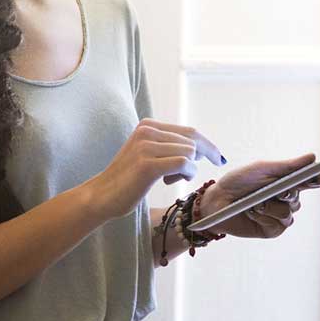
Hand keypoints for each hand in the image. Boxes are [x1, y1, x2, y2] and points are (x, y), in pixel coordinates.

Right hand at [90, 118, 225, 219]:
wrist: (101, 196)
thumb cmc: (127, 180)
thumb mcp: (146, 153)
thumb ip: (168, 145)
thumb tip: (200, 148)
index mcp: (148, 125)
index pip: (189, 131)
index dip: (208, 145)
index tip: (218, 157)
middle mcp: (147, 131)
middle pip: (193, 141)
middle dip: (199, 158)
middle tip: (187, 174)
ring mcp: (146, 147)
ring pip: (190, 153)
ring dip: (187, 170)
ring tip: (168, 179)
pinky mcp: (148, 165)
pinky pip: (184, 164)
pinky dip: (185, 175)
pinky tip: (168, 181)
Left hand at [193, 153, 319, 238]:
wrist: (217, 201)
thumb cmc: (238, 181)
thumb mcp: (261, 169)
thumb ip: (287, 166)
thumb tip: (312, 158)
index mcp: (287, 182)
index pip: (311, 181)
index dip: (319, 179)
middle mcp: (287, 200)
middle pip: (299, 198)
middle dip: (288, 193)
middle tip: (277, 191)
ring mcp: (281, 216)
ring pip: (289, 212)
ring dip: (271, 206)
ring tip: (254, 203)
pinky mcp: (273, 229)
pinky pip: (279, 223)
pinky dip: (264, 216)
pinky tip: (252, 212)